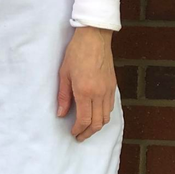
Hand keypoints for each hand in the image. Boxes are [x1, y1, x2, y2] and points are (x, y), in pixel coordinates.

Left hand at [57, 27, 116, 142]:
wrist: (94, 37)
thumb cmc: (76, 52)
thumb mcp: (64, 73)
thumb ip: (63, 96)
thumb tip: (61, 114)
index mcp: (85, 91)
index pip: (84, 119)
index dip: (79, 130)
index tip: (73, 133)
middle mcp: (99, 94)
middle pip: (98, 123)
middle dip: (88, 132)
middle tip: (80, 136)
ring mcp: (108, 90)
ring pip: (106, 117)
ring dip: (97, 126)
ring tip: (88, 128)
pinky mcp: (113, 85)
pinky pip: (110, 107)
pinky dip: (104, 115)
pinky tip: (97, 114)